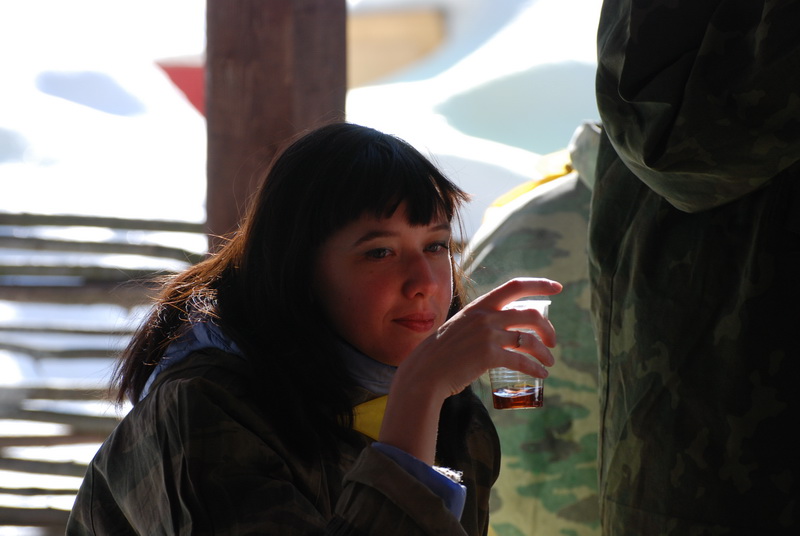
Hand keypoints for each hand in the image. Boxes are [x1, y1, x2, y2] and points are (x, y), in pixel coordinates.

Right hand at [379, 278, 561, 462]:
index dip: (539, 284)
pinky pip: (521, 361)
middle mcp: (486, 316)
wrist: (425, 371)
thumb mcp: (461, 326)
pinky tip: (541, 374)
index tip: (557, 288)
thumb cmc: (442, 352)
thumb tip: (502, 328)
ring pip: (529, 340)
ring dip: (544, 352)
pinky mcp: (488, 356)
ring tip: (549, 363)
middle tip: (552, 341)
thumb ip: (480, 323)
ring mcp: (488, 335)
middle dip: (548, 328)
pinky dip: (535, 368)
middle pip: (530, 314)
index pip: (515, 286)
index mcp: (480, 305)